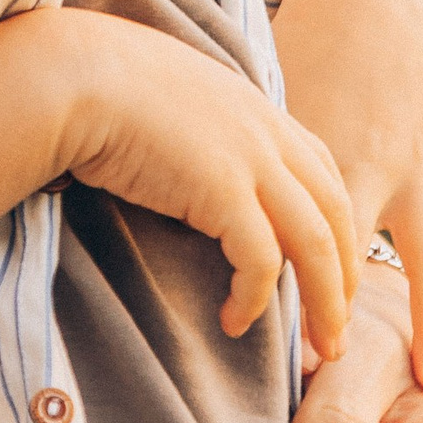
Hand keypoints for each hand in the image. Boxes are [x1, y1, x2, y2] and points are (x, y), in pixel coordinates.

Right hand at [0, 6, 358, 359]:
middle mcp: (267, 132)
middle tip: (339, 328)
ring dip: (325, 301)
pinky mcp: (222, 189)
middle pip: (335, 212)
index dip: (335, 225)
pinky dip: (256, 298)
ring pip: (316, 243)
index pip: (322, 172)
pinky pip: (261, 259)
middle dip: (347, 276)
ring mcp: (251, 159)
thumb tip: (187, 169)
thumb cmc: (103, 86)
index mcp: (258, 110)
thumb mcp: (172, 101)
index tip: (334, 271)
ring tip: (320, 348)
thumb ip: (199, 130)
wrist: (75, 74)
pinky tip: (236, 322)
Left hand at [271, 0, 422, 390]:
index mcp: (319, 152)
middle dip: (355, 318)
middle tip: (341, 382)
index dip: (288, 293)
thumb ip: (245, 169)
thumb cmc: (295, 50)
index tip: (266, 349)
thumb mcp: (266, 104)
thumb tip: (195, 228)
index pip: (301, 240)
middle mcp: (373, 164)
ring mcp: (417, 166)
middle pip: (364, 257)